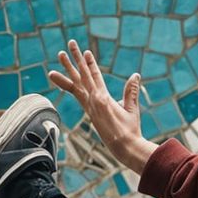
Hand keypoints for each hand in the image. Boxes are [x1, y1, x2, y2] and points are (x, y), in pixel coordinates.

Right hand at [47, 39, 157, 174]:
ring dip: (72, 65)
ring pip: (81, 79)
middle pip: (80, 79)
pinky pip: (90, 84)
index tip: (85, 53)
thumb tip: (136, 74)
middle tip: (62, 51)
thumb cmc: (129, 132)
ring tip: (61, 51)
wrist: (126, 147)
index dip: (87, 67)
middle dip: (71, 64)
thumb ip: (131, 90)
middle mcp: (93, 101)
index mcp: (99, 102)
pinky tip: (83, 57)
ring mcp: (94, 102)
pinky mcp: (98, 103)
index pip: (90, 81)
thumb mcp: (130, 108)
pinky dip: (86, 71)